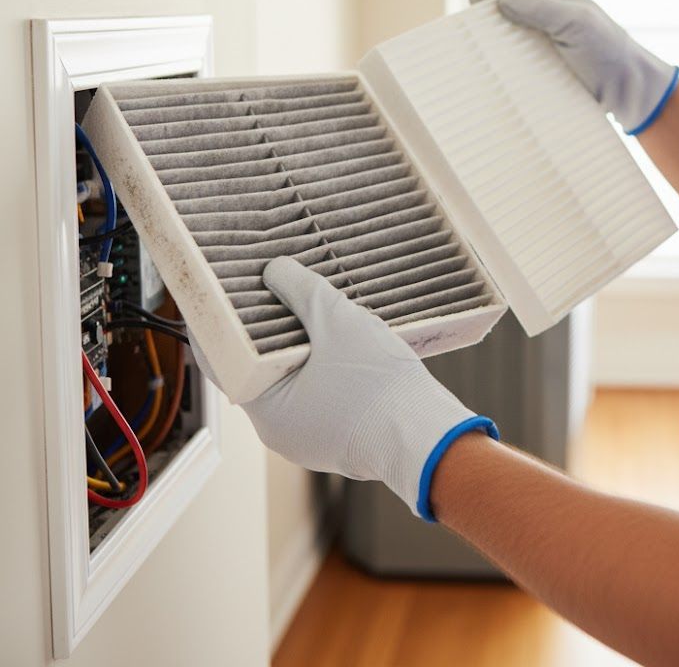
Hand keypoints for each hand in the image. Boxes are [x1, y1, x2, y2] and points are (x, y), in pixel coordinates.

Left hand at [188, 257, 497, 519]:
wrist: (427, 437)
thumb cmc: (379, 389)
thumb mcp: (336, 322)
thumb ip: (300, 291)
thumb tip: (275, 271)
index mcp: (266, 409)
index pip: (222, 359)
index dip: (220, 323)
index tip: (219, 294)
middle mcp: (280, 432)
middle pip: (259, 370)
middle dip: (266, 330)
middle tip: (272, 291)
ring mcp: (311, 438)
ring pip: (293, 382)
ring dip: (299, 349)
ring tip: (313, 311)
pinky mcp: (339, 437)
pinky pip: (320, 395)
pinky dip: (324, 368)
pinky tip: (342, 343)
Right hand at [470, 0, 678, 133]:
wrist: (627, 90)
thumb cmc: (607, 49)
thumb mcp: (576, 22)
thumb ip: (540, 9)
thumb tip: (501, 1)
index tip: (474, 3)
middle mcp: (546, 16)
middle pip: (506, 9)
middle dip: (486, 17)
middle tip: (468, 30)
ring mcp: (542, 43)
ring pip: (507, 38)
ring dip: (492, 44)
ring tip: (475, 52)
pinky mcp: (541, 68)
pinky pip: (515, 63)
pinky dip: (502, 65)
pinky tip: (492, 72)